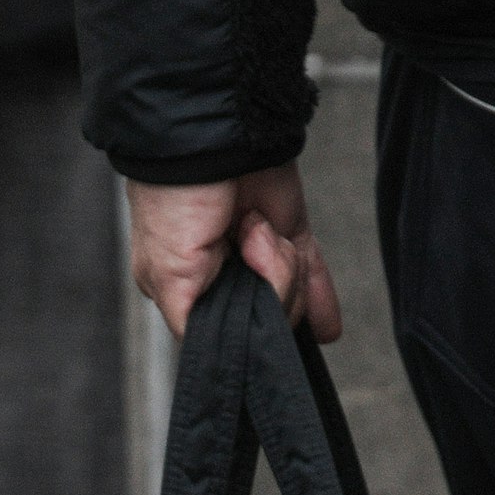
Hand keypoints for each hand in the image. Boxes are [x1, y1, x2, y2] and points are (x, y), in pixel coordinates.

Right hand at [126, 166, 344, 340]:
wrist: (214, 138)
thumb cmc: (174, 200)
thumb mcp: (168, 277)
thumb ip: (189, 323)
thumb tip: (215, 356)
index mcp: (186, 288)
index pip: (227, 334)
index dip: (242, 326)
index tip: (239, 297)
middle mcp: (224, 276)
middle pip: (264, 318)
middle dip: (268, 287)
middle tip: (247, 246)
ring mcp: (259, 255)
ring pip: (291, 297)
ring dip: (283, 266)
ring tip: (256, 228)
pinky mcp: (288, 231)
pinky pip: (311, 275)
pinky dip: (321, 301)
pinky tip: (326, 327)